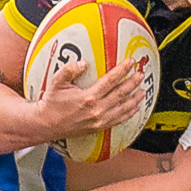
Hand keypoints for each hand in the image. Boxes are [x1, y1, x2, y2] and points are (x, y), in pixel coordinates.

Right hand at [33, 56, 147, 145]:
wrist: (47, 124)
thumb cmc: (52, 103)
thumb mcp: (57, 83)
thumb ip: (70, 70)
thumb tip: (84, 63)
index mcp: (88, 98)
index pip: (110, 81)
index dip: (122, 71)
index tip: (130, 62)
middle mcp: (96, 110)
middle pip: (120, 94)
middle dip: (132, 83)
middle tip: (140, 74)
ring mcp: (99, 120)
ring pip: (122, 108)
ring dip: (135, 99)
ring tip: (143, 90)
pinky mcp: (99, 128)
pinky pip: (118, 120)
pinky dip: (129, 114)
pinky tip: (135, 108)